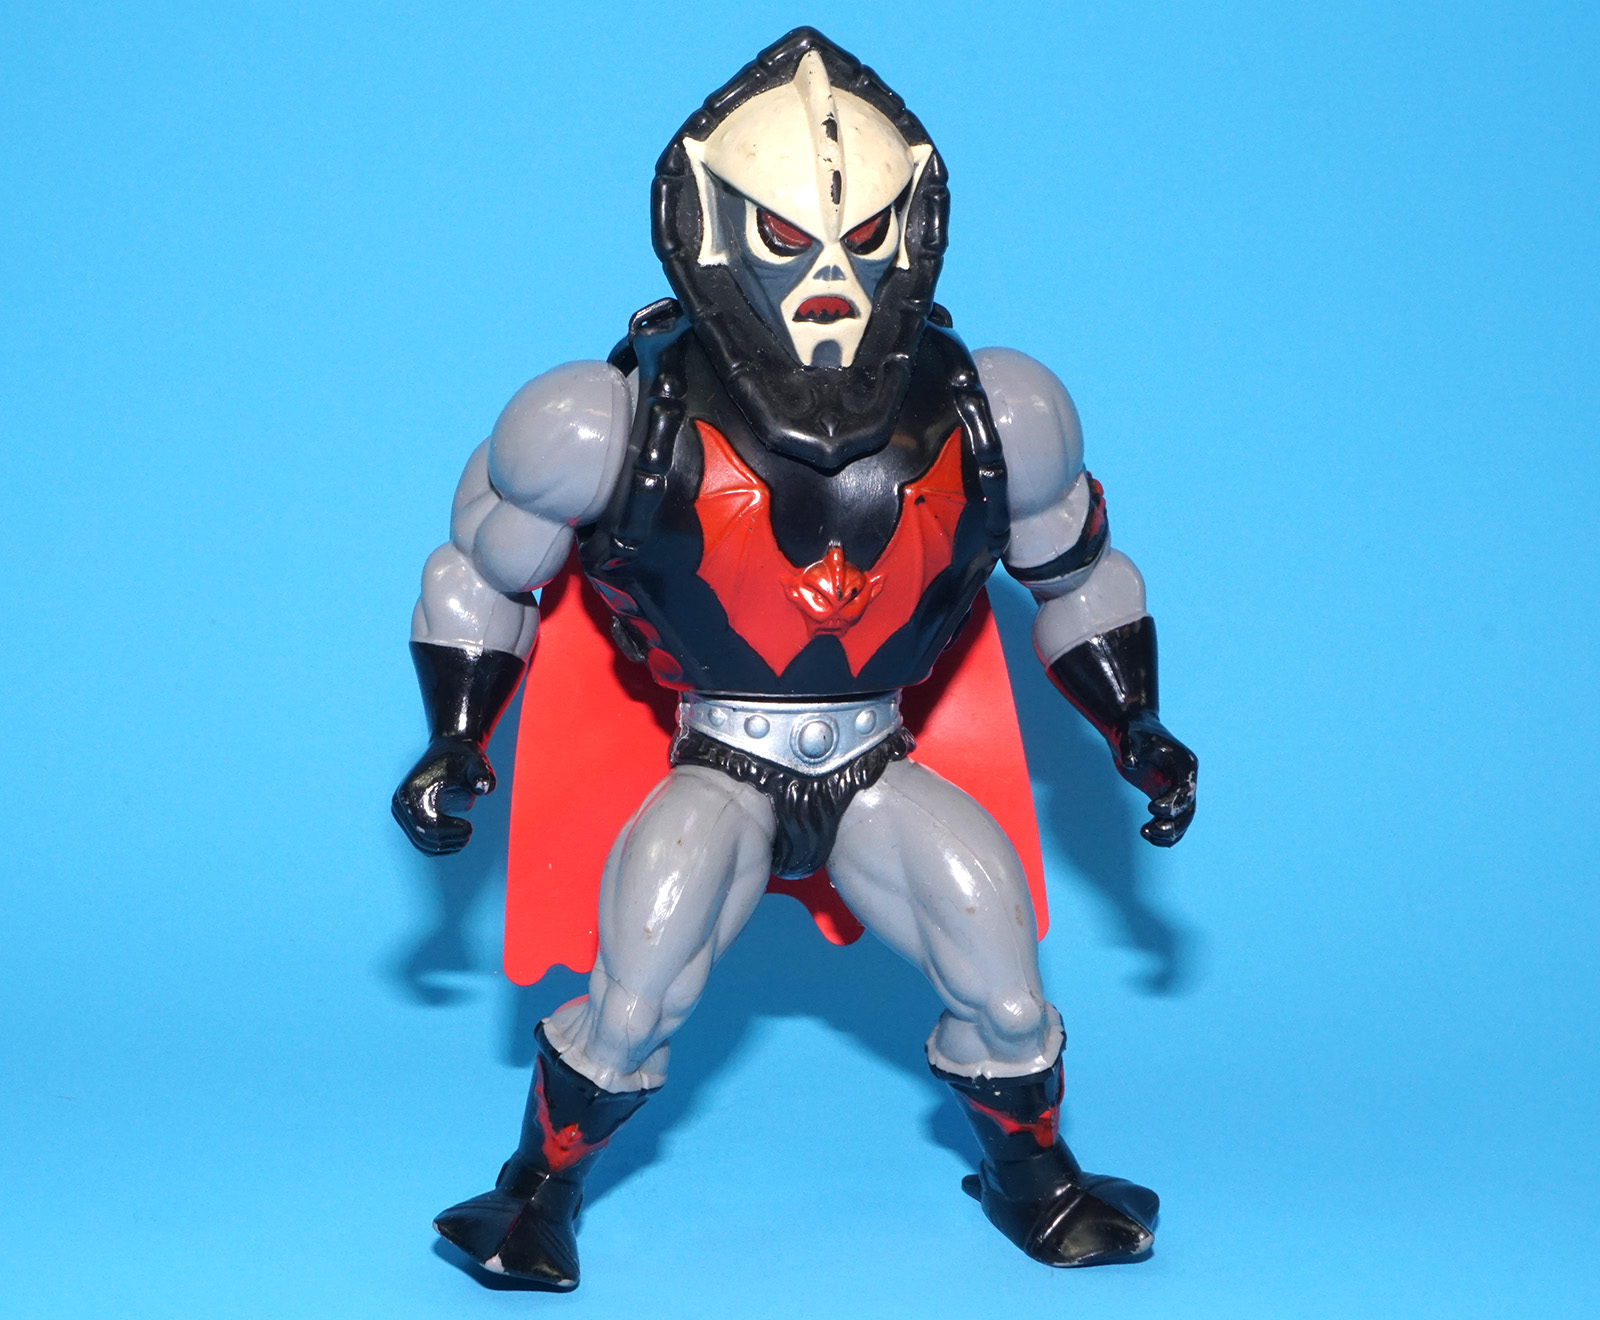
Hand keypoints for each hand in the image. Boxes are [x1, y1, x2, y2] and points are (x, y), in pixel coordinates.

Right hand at [391, 736, 496, 854]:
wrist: (450, 750)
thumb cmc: (464, 758)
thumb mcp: (475, 763)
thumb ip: (481, 774)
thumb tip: (484, 787)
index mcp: (412, 792)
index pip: (428, 826)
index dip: (450, 833)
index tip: (469, 828)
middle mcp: (400, 803)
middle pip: (423, 837)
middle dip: (449, 841)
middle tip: (468, 834)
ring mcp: (401, 812)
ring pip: (421, 844)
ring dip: (445, 847)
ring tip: (465, 837)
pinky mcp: (407, 818)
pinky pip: (421, 842)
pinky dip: (439, 846)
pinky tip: (457, 839)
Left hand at [1112, 713, 1196, 846]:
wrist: (1131, 731)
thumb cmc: (1132, 732)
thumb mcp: (1129, 736)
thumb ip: (1130, 749)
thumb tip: (1129, 763)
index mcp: (1185, 763)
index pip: (1185, 789)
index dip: (1172, 802)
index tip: (1151, 808)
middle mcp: (1185, 778)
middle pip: (1188, 808)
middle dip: (1173, 823)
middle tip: (1150, 830)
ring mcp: (1176, 788)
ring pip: (1183, 818)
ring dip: (1168, 831)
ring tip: (1146, 833)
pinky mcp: (1165, 795)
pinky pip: (1172, 819)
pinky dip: (1164, 831)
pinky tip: (1148, 835)